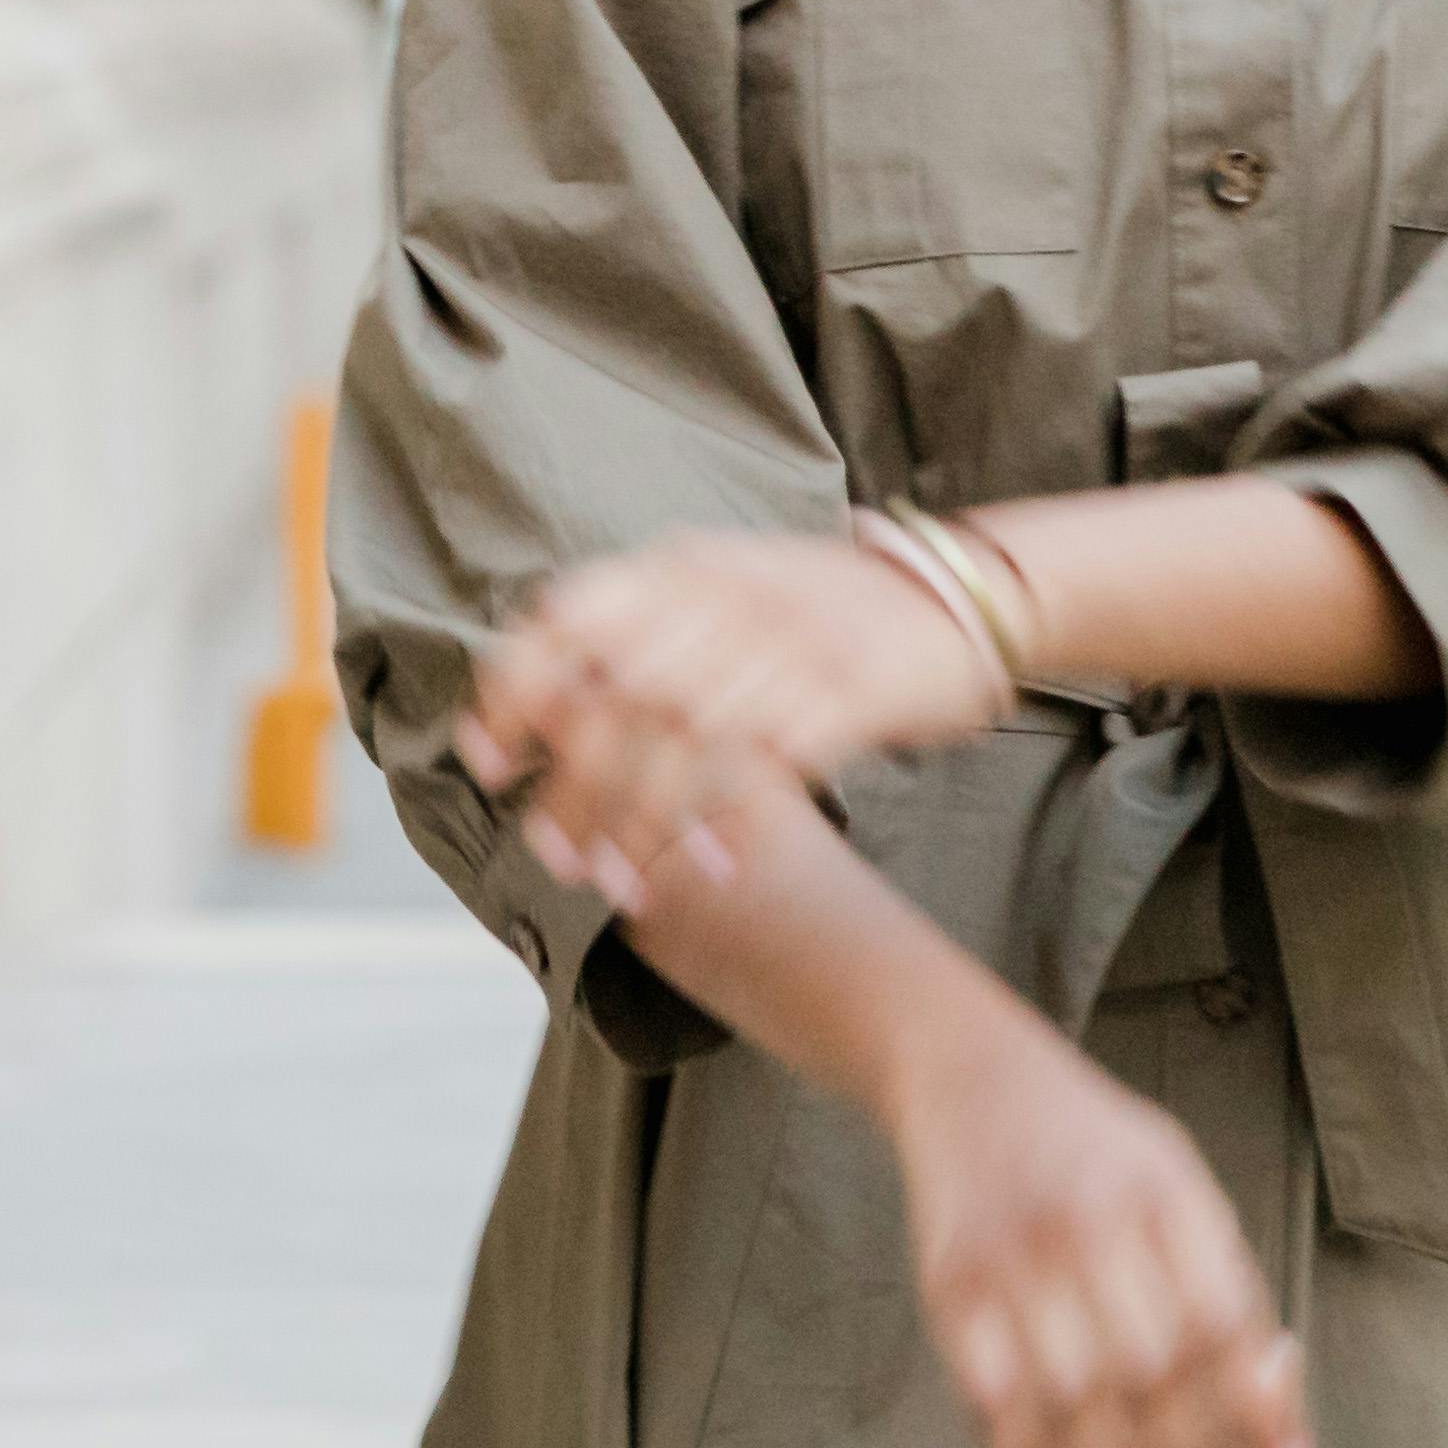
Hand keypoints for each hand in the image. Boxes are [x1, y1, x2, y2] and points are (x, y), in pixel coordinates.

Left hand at [453, 528, 1008, 903]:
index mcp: (687, 563)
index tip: (487, 757)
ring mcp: (787, 639)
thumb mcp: (733, 582)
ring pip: (681, 736)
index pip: (568, 613)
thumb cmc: (833, 604)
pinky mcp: (844, 691)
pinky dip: (722, 819)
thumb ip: (654, 621)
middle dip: (573, 782)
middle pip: (616, 690)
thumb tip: (555, 685)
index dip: (516, 686)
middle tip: (548, 855)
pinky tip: (704, 866)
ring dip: (637, 818)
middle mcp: (727, 593)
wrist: (960, 593)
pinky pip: (762, 764)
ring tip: (612, 883)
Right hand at [885, 1009, 1308, 1447]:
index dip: (1252, 1417)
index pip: (1223, 1328)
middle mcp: (1086, 1220)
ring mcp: (1011, 1256)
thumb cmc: (1102, 1160)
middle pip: (1152, 1378)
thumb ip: (1242, 1317)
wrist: (972, 1079)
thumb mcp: (1187, 1197)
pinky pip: (997, 1408)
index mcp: (1163, 1189)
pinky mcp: (950, 1290)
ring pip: (1076, 1408)